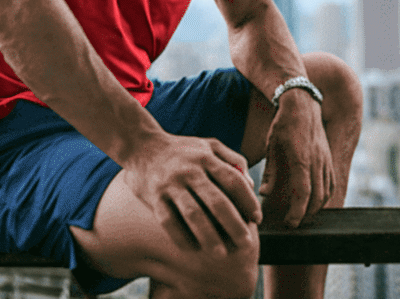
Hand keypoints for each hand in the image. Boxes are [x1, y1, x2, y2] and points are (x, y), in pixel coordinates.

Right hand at [121, 133, 260, 255]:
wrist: (141, 145)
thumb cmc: (183, 150)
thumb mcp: (210, 145)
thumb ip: (233, 160)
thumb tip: (250, 185)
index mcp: (207, 157)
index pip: (233, 181)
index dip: (248, 201)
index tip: (257, 219)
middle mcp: (190, 170)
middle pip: (217, 201)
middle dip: (234, 224)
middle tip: (246, 243)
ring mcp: (171, 184)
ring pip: (193, 214)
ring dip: (209, 236)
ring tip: (221, 254)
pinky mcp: (154, 196)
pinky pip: (168, 221)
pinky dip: (181, 236)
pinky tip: (192, 249)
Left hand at [261, 91, 333, 227]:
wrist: (302, 103)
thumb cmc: (282, 123)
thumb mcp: (271, 145)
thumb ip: (270, 170)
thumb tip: (264, 192)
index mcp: (301, 158)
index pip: (303, 193)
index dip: (298, 212)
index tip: (290, 223)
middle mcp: (317, 160)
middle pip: (317, 196)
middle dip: (307, 213)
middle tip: (294, 222)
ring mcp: (325, 158)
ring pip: (327, 190)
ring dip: (317, 206)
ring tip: (303, 213)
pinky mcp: (328, 156)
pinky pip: (331, 181)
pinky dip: (325, 194)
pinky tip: (316, 199)